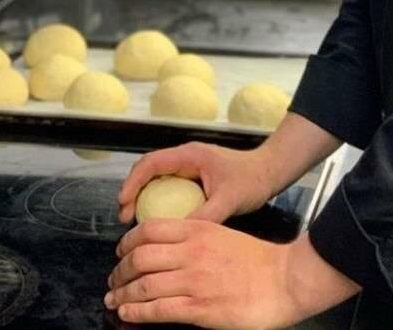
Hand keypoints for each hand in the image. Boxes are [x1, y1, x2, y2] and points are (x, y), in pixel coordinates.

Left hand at [105, 221, 359, 326]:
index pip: (149, 229)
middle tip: (114, 279)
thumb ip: (196, 239)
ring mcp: (194, 280)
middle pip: (140, 256)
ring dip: (122, 294)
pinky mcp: (199, 308)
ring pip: (143, 284)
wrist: (284, 279)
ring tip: (115, 299)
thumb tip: (170, 250)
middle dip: (120, 270)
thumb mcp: (223, 236)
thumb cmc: (258, 260)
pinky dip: (136, 312)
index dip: (127, 241)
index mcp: (198, 229)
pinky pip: (157, 309)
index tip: (121, 250)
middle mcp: (191, 252)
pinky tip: (127, 314)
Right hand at [118, 141, 274, 224]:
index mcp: (190, 156)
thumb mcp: (228, 200)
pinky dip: (158, 200)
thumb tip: (179, 236)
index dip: (133, 182)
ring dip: (143, 196)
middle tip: (125, 217)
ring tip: (134, 220)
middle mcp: (186, 157)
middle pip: (149, 169)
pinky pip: (168, 185)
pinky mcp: (194, 176)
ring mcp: (190, 166)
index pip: (151, 163)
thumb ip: (205, 216)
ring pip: (157, 177)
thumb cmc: (251, 180)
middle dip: (133, 190)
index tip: (123, 203)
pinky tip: (157, 220)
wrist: (270, 172)